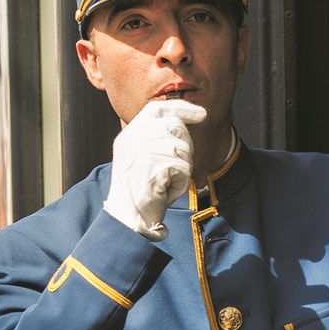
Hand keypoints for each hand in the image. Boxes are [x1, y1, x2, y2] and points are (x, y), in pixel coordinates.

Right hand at [104, 100, 207, 239]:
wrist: (126, 220)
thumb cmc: (139, 193)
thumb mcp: (142, 158)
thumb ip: (157, 138)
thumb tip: (188, 119)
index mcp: (129, 135)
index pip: (157, 109)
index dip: (182, 108)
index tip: (202, 114)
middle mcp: (132, 140)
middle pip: (175, 127)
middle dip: (185, 148)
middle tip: (174, 170)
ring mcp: (140, 152)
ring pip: (182, 148)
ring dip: (182, 169)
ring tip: (165, 183)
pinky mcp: (151, 167)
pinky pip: (182, 167)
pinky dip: (180, 182)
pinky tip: (165, 192)